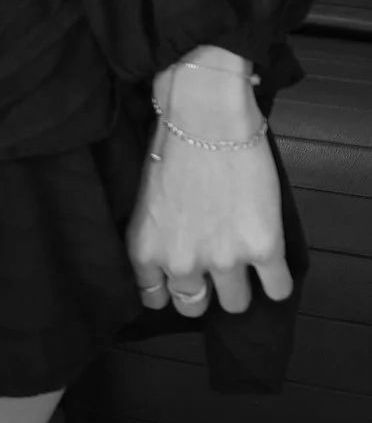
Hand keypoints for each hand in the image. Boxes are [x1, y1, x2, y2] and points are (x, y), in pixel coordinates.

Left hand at [127, 52, 290, 314]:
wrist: (206, 116)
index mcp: (145, 249)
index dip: (170, 290)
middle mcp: (181, 263)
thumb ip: (157, 234)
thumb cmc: (171, 144)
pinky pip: (277, 289)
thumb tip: (173, 253)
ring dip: (241, 286)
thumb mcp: (146, 199)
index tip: (180, 280)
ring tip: (244, 262)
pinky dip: (277, 281)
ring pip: (236, 304)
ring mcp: (223, 259)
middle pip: (194, 306)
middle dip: (205, 290)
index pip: (154, 297)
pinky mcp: (262, 248)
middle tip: (214, 267)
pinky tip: (272, 264)